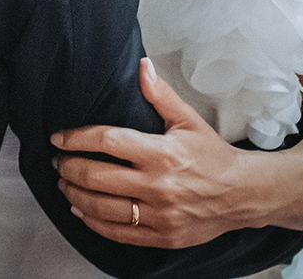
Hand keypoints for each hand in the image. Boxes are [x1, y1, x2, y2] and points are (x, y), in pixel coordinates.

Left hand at [51, 59, 257, 247]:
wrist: (244, 195)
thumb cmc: (214, 156)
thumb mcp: (189, 120)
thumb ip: (161, 95)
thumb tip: (142, 66)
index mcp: (162, 153)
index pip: (108, 141)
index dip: (77, 138)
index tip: (59, 138)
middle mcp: (159, 185)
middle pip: (97, 176)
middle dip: (69, 167)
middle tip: (58, 161)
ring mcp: (160, 215)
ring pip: (101, 207)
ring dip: (75, 194)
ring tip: (64, 183)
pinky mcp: (163, 237)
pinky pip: (118, 233)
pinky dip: (92, 222)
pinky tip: (81, 210)